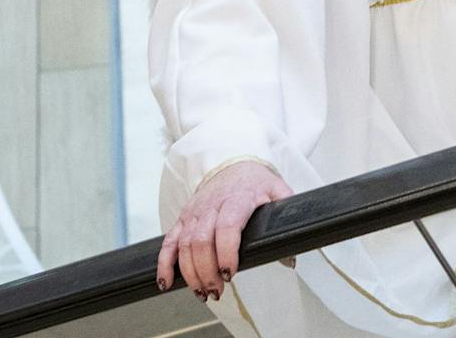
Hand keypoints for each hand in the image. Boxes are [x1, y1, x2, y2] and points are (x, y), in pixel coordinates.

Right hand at [157, 160, 289, 301]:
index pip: (227, 226)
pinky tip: (168, 281)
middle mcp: (212, 204)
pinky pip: (169, 241)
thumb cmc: (255, 181)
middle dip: (206, 272)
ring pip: (185, 245)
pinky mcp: (183, 217)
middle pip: (201, 241)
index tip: (229, 272)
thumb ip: (286, 220)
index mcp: (238, 197)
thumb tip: (290, 259)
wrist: (233, 162)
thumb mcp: (277, 191)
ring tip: (202, 292)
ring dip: (190, 273)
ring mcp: (195, 211)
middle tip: (216, 291)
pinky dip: (165, 263)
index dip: (225, 252)